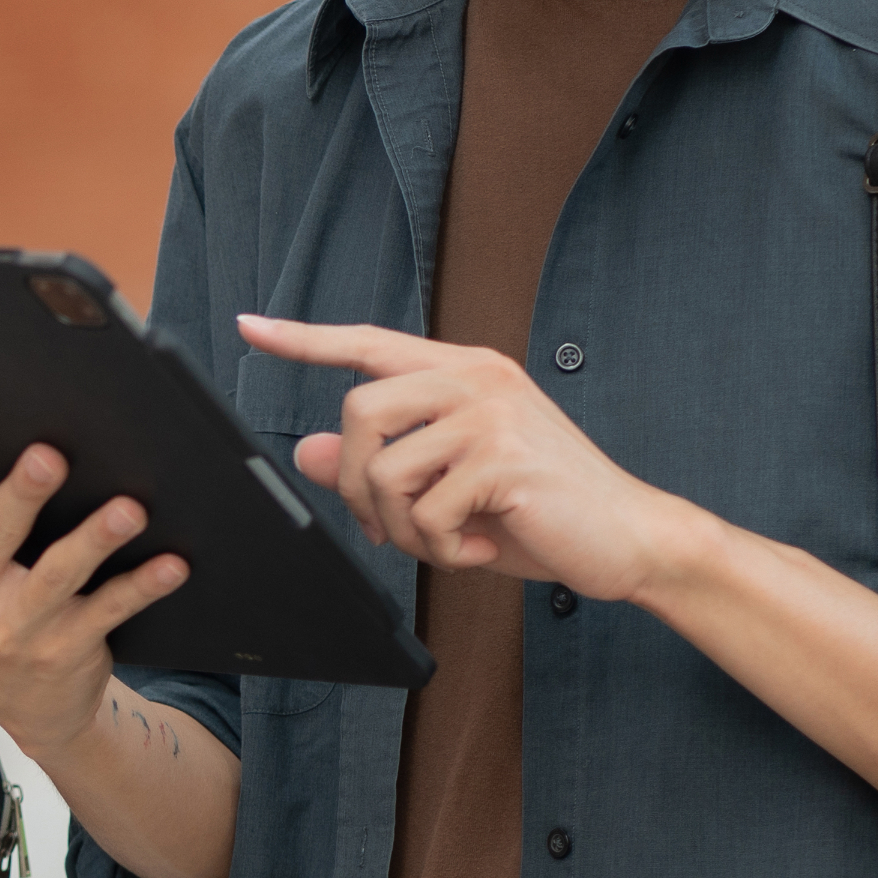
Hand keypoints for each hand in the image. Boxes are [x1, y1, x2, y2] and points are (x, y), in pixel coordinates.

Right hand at [0, 399, 192, 759]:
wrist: (25, 704)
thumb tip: (12, 433)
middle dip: (23, 493)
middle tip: (49, 456)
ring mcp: (14, 630)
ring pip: (58, 574)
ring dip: (95, 539)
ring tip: (128, 510)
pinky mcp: (63, 651)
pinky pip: (109, 610)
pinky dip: (142, 586)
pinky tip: (170, 564)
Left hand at [238, 317, 700, 598]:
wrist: (628, 538)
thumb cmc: (538, 510)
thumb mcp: (450, 485)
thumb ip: (382, 464)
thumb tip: (307, 453)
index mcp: (461, 371)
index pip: (367, 344)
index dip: (304, 340)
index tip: (249, 328)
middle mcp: (474, 377)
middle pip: (358, 414)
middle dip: (356, 486)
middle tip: (388, 527)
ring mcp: (491, 413)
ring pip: (385, 472)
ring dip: (401, 529)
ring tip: (446, 540)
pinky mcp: (504, 458)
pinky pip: (426, 513)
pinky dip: (441, 549)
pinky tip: (478, 547)